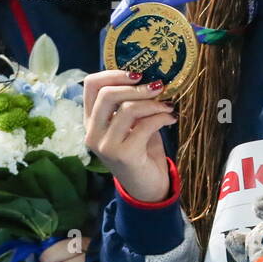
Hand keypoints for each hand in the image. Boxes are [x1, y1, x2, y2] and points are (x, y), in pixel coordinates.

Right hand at [83, 70, 173, 202]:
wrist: (148, 187)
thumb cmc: (140, 151)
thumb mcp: (132, 123)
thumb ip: (131, 103)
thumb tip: (150, 78)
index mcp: (90, 120)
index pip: (91, 85)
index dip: (114, 74)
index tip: (138, 74)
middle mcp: (92, 132)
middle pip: (107, 94)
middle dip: (136, 87)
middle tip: (158, 87)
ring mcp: (105, 145)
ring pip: (127, 109)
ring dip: (153, 103)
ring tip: (167, 106)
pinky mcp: (123, 154)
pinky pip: (144, 125)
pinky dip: (162, 118)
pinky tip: (171, 119)